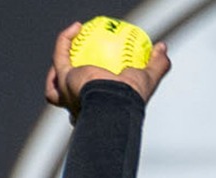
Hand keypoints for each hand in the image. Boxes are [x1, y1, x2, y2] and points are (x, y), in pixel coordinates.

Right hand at [43, 21, 170, 116]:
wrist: (115, 101)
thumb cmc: (131, 96)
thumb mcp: (149, 79)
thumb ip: (157, 64)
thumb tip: (162, 48)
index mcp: (95, 113)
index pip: (88, 109)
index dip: (90, 99)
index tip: (99, 82)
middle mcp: (78, 107)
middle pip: (65, 99)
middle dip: (65, 89)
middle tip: (79, 66)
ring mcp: (67, 93)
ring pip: (54, 81)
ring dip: (57, 68)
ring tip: (71, 50)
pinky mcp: (63, 77)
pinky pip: (61, 53)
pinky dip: (66, 39)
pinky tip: (77, 26)